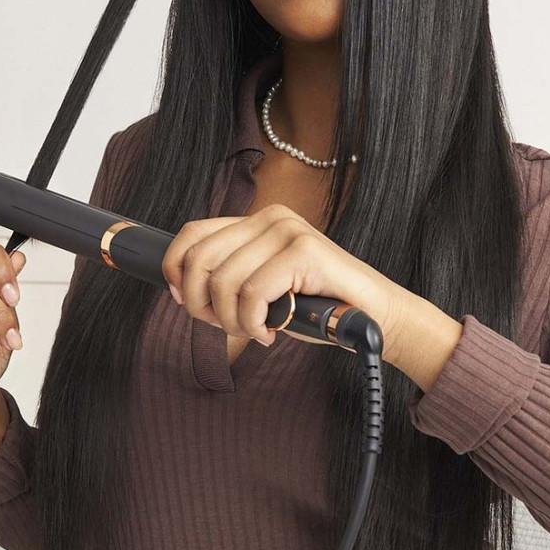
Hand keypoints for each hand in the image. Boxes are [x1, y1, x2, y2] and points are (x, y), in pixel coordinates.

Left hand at [160, 203, 409, 352]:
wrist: (374, 316)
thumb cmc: (317, 306)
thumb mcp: (264, 288)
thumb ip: (232, 277)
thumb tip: (184, 289)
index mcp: (256, 221)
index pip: (193, 233)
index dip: (175, 268)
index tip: (182, 300)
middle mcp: (270, 218)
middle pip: (200, 258)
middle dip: (201, 303)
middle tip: (226, 325)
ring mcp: (288, 231)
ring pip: (223, 281)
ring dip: (232, 321)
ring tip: (255, 330)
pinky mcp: (304, 251)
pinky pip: (251, 294)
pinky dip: (252, 324)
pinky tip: (271, 331)